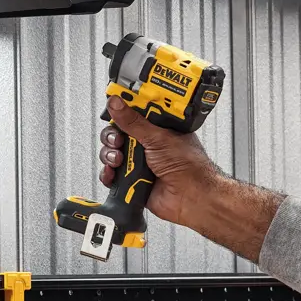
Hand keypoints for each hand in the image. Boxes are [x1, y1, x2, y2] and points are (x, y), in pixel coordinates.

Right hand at [98, 97, 223, 227]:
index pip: (132, 115)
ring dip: (109, 155)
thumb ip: (133, 122)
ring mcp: (139, 163)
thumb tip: (117, 103)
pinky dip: (108, 174)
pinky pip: (112, 175)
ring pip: (112, 154)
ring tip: (118, 160)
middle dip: (112, 137)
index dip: (121, 112)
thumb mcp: (157, 137)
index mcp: (157, 129)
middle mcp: (147, 145)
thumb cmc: (188, 166)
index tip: (113, 109)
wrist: (191, 196)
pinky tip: (113, 173)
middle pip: (117, 134)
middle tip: (117, 140)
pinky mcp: (132, 180)